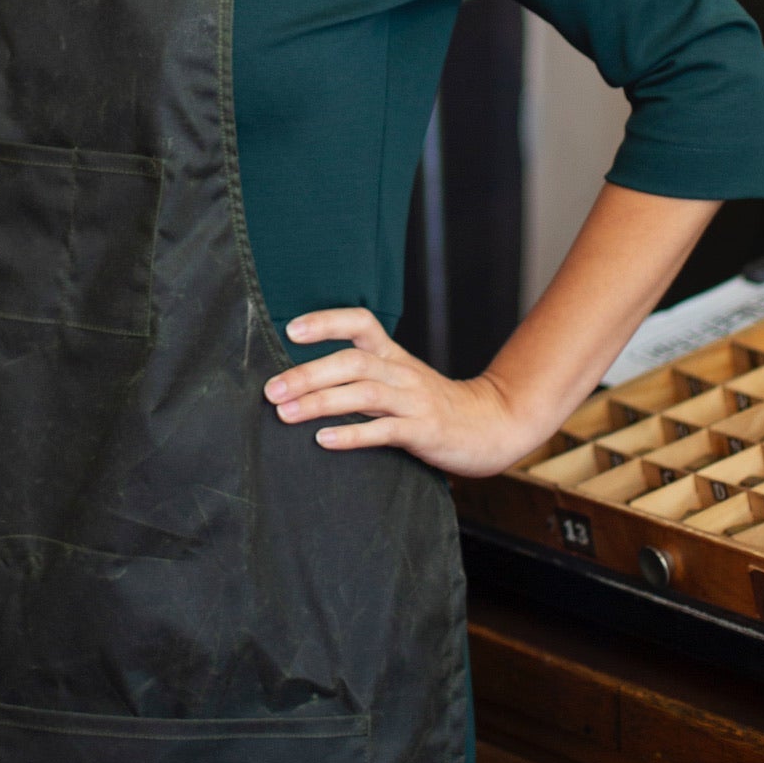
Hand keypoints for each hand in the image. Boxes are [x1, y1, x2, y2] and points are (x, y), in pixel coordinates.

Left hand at [264, 307, 547, 479]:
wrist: (492, 426)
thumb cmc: (434, 405)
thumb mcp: (401, 380)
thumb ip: (363, 376)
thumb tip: (304, 380)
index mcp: (394, 356)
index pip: (361, 324)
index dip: (326, 322)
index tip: (291, 330)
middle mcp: (402, 372)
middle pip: (353, 361)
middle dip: (308, 373)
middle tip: (271, 390)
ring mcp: (415, 401)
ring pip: (364, 393)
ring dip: (320, 402)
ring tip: (286, 413)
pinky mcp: (424, 431)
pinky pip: (385, 430)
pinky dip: (352, 435)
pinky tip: (323, 440)